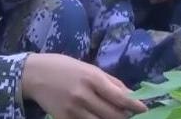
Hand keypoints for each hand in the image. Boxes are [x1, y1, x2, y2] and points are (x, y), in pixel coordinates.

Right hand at [22, 53, 146, 118]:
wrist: (34, 74)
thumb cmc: (64, 67)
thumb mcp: (89, 68)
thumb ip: (110, 81)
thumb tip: (130, 94)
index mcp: (92, 78)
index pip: (120, 97)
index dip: (135, 105)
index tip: (145, 109)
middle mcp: (84, 95)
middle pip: (113, 115)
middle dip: (125, 117)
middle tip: (131, 115)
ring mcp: (73, 110)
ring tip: (115, 117)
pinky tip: (97, 118)